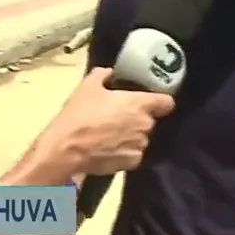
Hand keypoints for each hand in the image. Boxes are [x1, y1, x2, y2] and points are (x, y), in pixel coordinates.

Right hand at [26, 67, 175, 177]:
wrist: (67, 147)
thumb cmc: (79, 114)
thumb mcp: (87, 87)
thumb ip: (102, 75)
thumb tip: (109, 72)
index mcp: (139, 104)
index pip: (166, 102)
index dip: (159, 101)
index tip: (149, 101)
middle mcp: (145, 125)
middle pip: (149, 120)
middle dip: (137, 118)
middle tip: (118, 117)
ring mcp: (140, 146)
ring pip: (141, 138)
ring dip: (131, 135)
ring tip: (111, 135)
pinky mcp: (132, 163)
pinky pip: (133, 154)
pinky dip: (124, 151)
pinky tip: (109, 149)